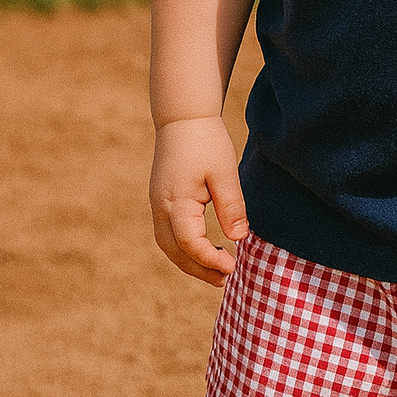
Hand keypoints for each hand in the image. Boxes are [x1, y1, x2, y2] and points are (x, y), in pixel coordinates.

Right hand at [149, 116, 248, 285]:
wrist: (183, 116)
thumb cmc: (206, 141)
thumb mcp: (225, 172)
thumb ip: (231, 207)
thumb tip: (239, 239)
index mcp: (175, 201)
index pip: (190, 244)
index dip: (211, 259)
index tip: (234, 267)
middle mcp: (160, 207)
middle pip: (175, 252)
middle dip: (198, 270)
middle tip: (225, 281)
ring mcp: (157, 204)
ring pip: (168, 245)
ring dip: (189, 262)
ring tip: (216, 271)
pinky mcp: (160, 199)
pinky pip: (167, 234)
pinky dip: (183, 248)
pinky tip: (203, 249)